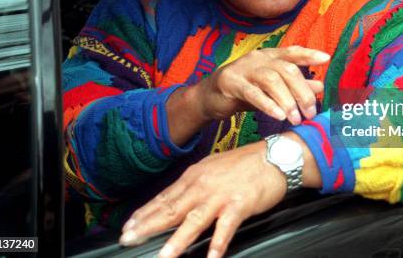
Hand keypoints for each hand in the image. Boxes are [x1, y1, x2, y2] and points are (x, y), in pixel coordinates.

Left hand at [118, 141, 286, 257]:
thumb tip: (176, 200)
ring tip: (164, 256)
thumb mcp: (212, 168)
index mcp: (195, 176)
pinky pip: (227, 226)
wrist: (274, 156)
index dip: (144, 213)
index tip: (128, 227)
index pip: (164, 197)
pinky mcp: (240, 204)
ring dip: (178, 240)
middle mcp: (203, 185)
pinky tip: (212, 256)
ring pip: (194, 220)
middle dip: (148, 226)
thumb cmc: (244, 164)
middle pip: (171, 209)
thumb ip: (194, 185)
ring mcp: (221, 195)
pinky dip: (218, 242)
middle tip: (129, 239)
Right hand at [197, 45, 329, 124]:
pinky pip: (253, 93)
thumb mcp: (272, 89)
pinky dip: (268, 104)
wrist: (209, 97)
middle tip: (310, 112)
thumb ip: (295, 86)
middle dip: (302, 91)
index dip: (309, 54)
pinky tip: (278, 116)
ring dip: (287, 101)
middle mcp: (258, 58)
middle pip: (286, 69)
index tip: (326, 59)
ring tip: (295, 118)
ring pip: (271, 80)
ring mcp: (243, 68)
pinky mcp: (230, 82)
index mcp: (269, 56)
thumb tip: (320, 86)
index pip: (292, 52)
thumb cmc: (244, 90)